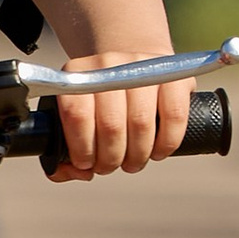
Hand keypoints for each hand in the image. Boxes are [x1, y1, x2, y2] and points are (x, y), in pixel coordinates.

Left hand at [42, 67, 193, 180]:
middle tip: (109, 167)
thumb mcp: (76, 118)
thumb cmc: (100, 103)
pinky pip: (174, 116)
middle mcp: (109, 64)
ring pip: (141, 123)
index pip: (76, 114)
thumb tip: (80, 173)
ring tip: (131, 163)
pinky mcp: (174, 74)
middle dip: (110, 158)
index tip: (86, 163)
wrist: (135, 66)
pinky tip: (157, 153)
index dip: (81, 147)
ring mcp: (143, 66)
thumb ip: (64, 154)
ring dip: (136, 156)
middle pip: (111, 124)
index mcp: (77, 73)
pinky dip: (166, 143)